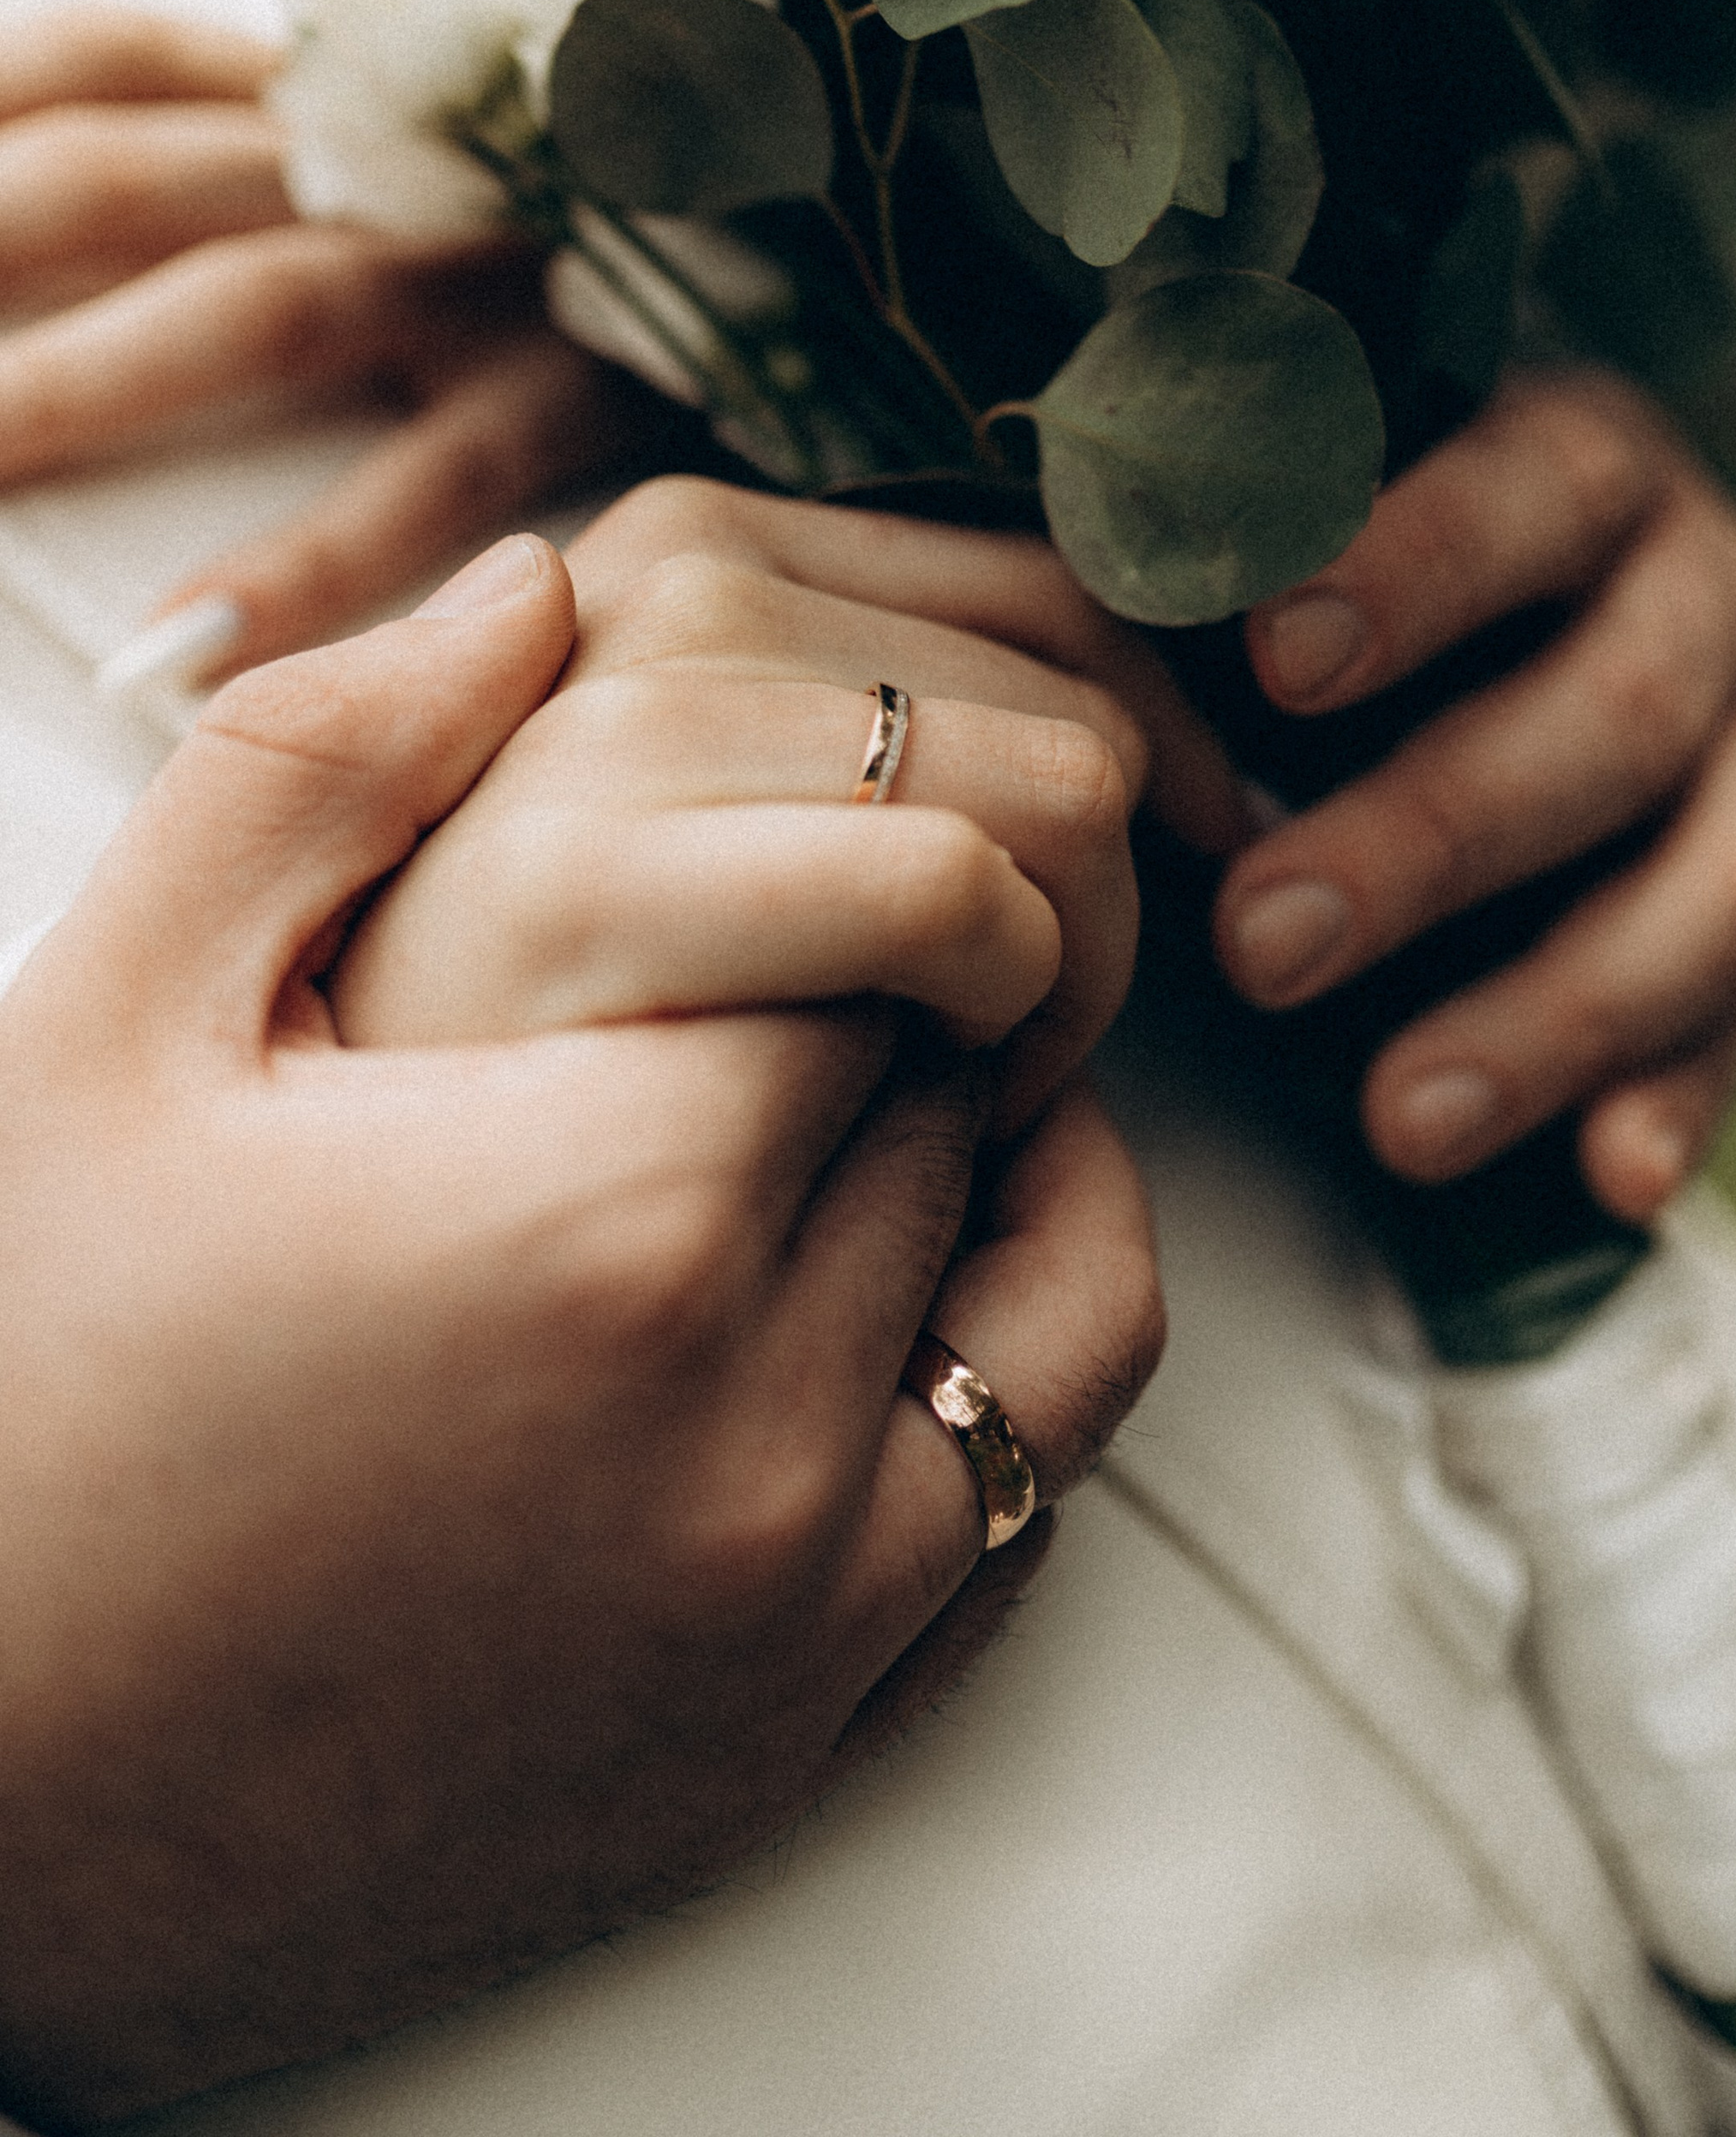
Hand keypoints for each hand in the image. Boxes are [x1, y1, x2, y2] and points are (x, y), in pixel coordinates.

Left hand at [0, 8, 656, 682]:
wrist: (910, 219)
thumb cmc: (665, 185)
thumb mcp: (470, 123)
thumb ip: (318, 143)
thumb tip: (147, 173)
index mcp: (340, 64)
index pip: (91, 70)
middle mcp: (412, 138)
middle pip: (117, 180)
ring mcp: (509, 253)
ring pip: (256, 298)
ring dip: (76, 386)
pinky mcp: (614, 373)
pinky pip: (444, 469)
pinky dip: (306, 560)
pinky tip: (171, 656)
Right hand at [0, 539, 1160, 2125]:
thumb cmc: (22, 1385)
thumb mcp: (118, 1031)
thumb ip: (326, 766)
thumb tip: (533, 586)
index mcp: (609, 1203)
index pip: (882, 928)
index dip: (810, 865)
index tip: (722, 870)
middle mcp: (751, 1423)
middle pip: (957, 1094)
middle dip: (883, 1007)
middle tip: (754, 979)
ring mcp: (795, 1614)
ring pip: (1038, 1285)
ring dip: (966, 1171)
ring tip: (838, 1115)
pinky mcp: (798, 1746)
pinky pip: (1025, 1509)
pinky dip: (995, 1374)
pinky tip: (875, 1307)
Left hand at [1213, 370, 1735, 1221]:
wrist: (1491, 592)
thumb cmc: (1331, 547)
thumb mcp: (1287, 516)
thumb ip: (1221, 533)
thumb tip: (1097, 552)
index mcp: (1581, 458)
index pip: (1529, 489)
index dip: (1416, 571)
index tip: (1272, 659)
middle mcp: (1699, 589)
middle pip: (1614, 714)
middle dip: (1433, 839)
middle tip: (1259, 943)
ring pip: (1709, 884)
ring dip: (1551, 1012)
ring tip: (1395, 1123)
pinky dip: (1682, 1095)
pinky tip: (1612, 1181)